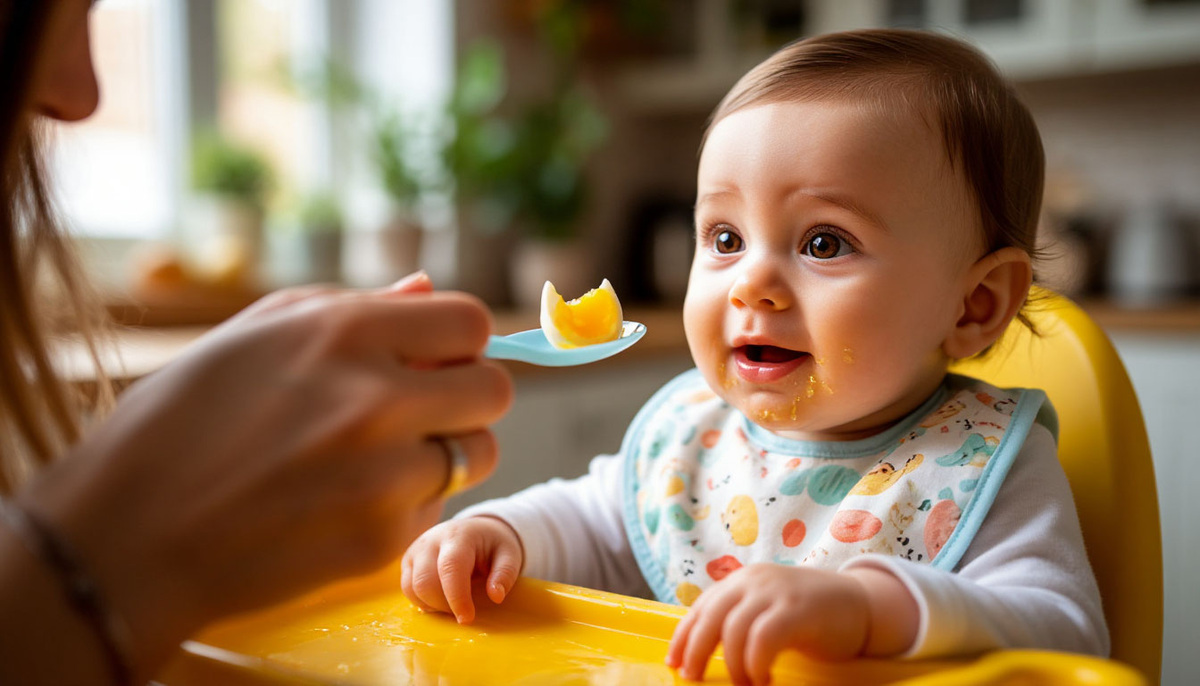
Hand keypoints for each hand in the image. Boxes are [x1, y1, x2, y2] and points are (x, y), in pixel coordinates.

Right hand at [14, 272, 513, 678]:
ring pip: (477, 453)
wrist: (125, 538)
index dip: (458, 341)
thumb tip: (425, 289)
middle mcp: (376, 399)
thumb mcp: (251, 338)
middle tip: (420, 408)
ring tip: (382, 457)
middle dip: (466, 395)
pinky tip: (350, 502)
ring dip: (446, 452)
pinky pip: (437, 509)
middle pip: (495, 389)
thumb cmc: (176, 424)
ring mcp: (384, 475)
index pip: (470, 323)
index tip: (436, 357)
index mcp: (343, 333)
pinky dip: (409, 505)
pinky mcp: (382, 539)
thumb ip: (350, 308)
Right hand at [401, 515, 524, 623]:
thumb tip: (496, 596)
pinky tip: (441, 599)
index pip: (450, 568)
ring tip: (453, 602)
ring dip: (432, 605)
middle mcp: (431, 541)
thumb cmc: (493, 545)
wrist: (475, 531)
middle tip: (464, 610)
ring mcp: (415, 550)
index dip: (456, 597)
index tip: (467, 618)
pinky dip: (423, 602)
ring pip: (412, 588)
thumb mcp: (510, 555)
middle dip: (443, 605)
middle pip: (424, 582)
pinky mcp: (407, 562)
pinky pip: (407, 589)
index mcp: (458, 536)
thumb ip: (505, 574)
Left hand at [666, 564, 877, 684]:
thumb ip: (740, 618)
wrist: (861, 603)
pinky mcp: (797, 610)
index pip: (701, 608)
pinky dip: (756, 663)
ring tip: (746, 683)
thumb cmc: (810, 614)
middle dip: (697, 652)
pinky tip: (764, 678)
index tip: (674, 661)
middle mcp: (753, 581)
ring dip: (734, 665)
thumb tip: (703, 651)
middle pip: (710, 618)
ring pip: (733, 631)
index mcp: (742, 581)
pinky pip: (763, 639)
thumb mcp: (768, 609)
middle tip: (695, 678)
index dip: (683, 636)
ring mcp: (775, 593)